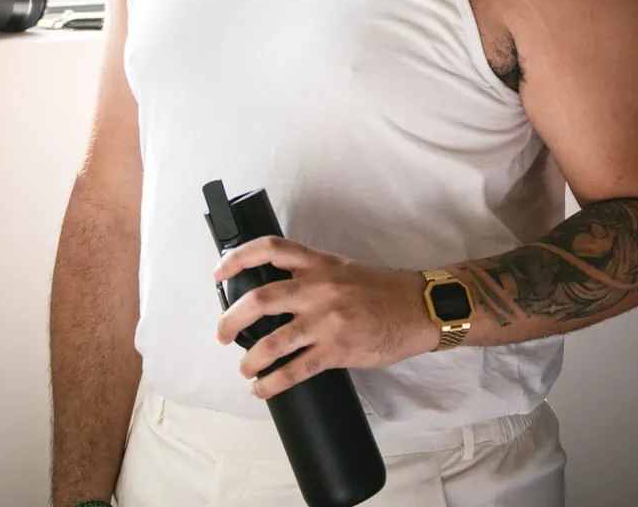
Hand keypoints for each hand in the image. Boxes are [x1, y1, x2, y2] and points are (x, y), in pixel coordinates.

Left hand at [213, 237, 438, 400]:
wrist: (419, 308)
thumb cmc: (381, 290)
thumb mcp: (342, 269)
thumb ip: (310, 275)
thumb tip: (273, 294)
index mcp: (318, 263)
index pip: (270, 249)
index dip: (238, 258)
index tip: (219, 271)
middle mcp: (318, 287)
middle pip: (260, 299)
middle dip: (231, 319)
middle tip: (222, 334)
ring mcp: (327, 320)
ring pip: (273, 341)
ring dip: (250, 359)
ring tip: (246, 368)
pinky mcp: (338, 349)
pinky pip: (296, 370)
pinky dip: (273, 383)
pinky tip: (263, 389)